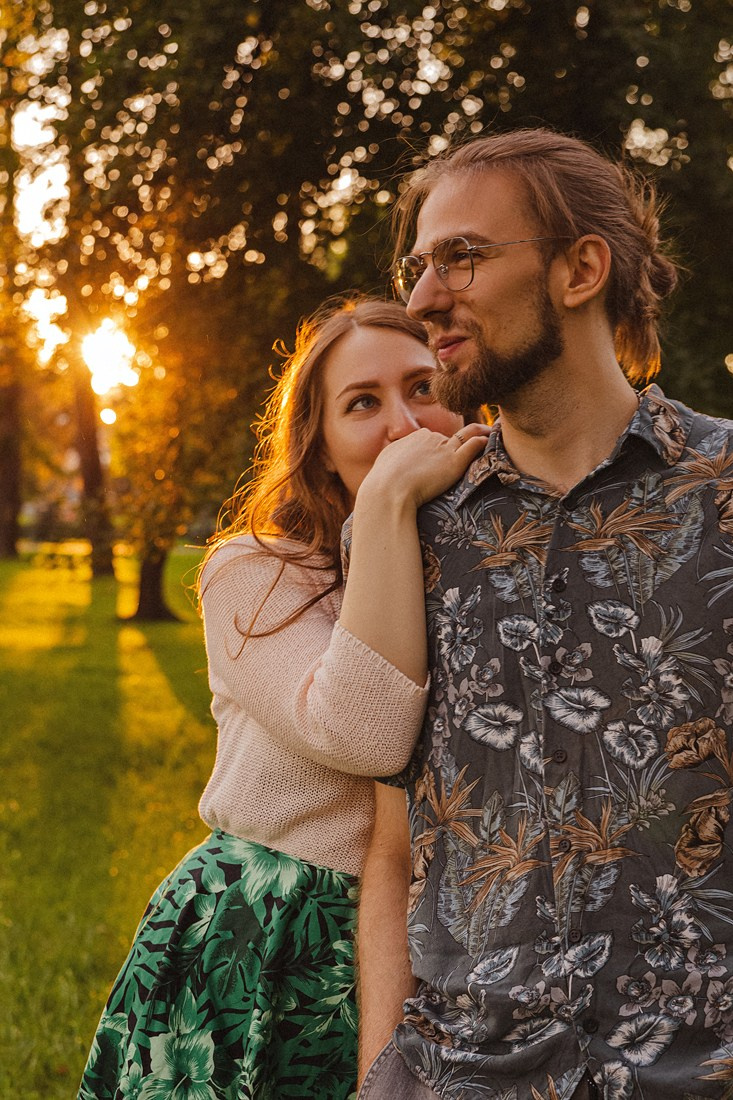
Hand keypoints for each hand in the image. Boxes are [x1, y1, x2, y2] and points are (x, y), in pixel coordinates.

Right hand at [359, 423, 490, 510]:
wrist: (388, 490)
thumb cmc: (382, 484)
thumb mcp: (384, 465)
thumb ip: (393, 460)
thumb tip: (390, 465)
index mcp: (412, 438)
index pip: (430, 440)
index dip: (437, 448)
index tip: (443, 456)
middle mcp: (429, 438)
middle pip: (447, 440)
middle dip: (454, 447)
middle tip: (468, 451)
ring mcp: (443, 448)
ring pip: (466, 436)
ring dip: (479, 433)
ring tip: (491, 432)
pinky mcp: (454, 461)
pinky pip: (474, 445)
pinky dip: (484, 440)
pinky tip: (492, 439)